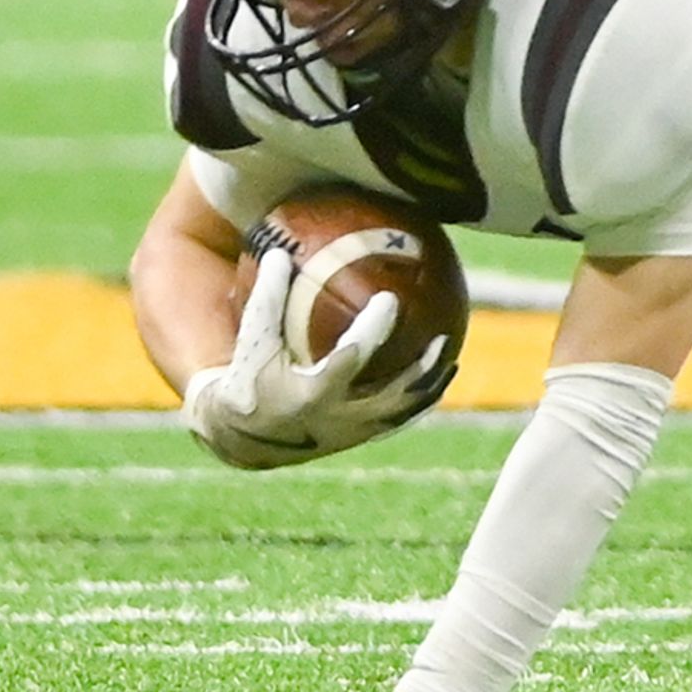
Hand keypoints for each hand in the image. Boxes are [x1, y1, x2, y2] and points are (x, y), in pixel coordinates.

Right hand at [178, 247, 442, 469]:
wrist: (243, 436)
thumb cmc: (249, 377)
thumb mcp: (253, 340)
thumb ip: (268, 298)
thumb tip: (281, 252)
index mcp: (311, 392)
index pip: (350, 357)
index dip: (372, 329)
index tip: (389, 299)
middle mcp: (336, 418)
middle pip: (391, 395)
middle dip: (419, 369)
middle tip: (441, 336)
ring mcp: (350, 434)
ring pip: (401, 413)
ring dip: (429, 386)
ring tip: (449, 356)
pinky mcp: (356, 439)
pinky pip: (396, 420)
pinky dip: (417, 400)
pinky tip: (434, 376)